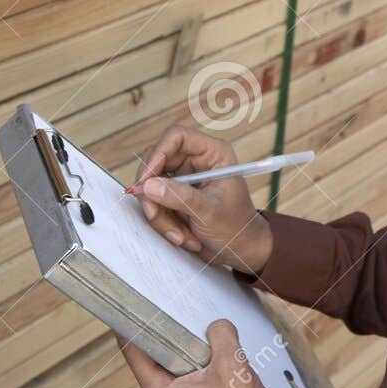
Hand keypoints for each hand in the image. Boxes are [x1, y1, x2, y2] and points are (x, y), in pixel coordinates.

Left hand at [118, 319, 276, 387]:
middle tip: (173, 313)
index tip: (131, 307)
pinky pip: (186, 382)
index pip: (133, 352)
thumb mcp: (232, 366)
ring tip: (200, 335)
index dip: (131, 326)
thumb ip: (221, 336)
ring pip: (172, 370)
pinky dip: (195, 367)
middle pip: (153, 359)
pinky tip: (213, 358)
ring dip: (185, 352)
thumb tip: (217, 326)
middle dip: (165, 336)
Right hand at [135, 124, 272, 274]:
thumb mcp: (208, 211)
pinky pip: (155, 202)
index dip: (158, 154)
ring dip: (161, 214)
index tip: (146, 179)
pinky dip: (164, 222)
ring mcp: (184, 178)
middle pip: (157, 161)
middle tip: (154, 214)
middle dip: (154, 193)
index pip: (176, 137)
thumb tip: (149, 186)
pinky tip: (184, 236)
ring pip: (152, 186)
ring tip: (181, 235)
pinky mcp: (176, 196)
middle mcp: (196, 161)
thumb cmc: (236, 227)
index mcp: (213, 153)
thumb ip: (179, 197)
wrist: (240, 250)